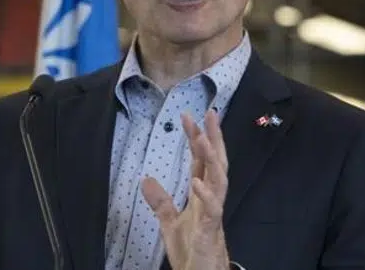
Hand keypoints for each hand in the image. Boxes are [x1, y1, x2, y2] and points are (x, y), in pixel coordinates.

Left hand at [142, 109, 229, 269]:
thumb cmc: (192, 251)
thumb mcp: (169, 222)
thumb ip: (160, 201)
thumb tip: (145, 178)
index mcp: (201, 195)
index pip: (201, 161)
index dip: (197, 139)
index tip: (190, 116)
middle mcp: (211, 199)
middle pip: (216, 163)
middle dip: (213, 138)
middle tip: (209, 113)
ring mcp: (213, 213)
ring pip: (219, 180)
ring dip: (212, 159)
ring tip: (203, 138)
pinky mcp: (211, 230)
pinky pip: (212, 210)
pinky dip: (206, 195)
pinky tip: (197, 181)